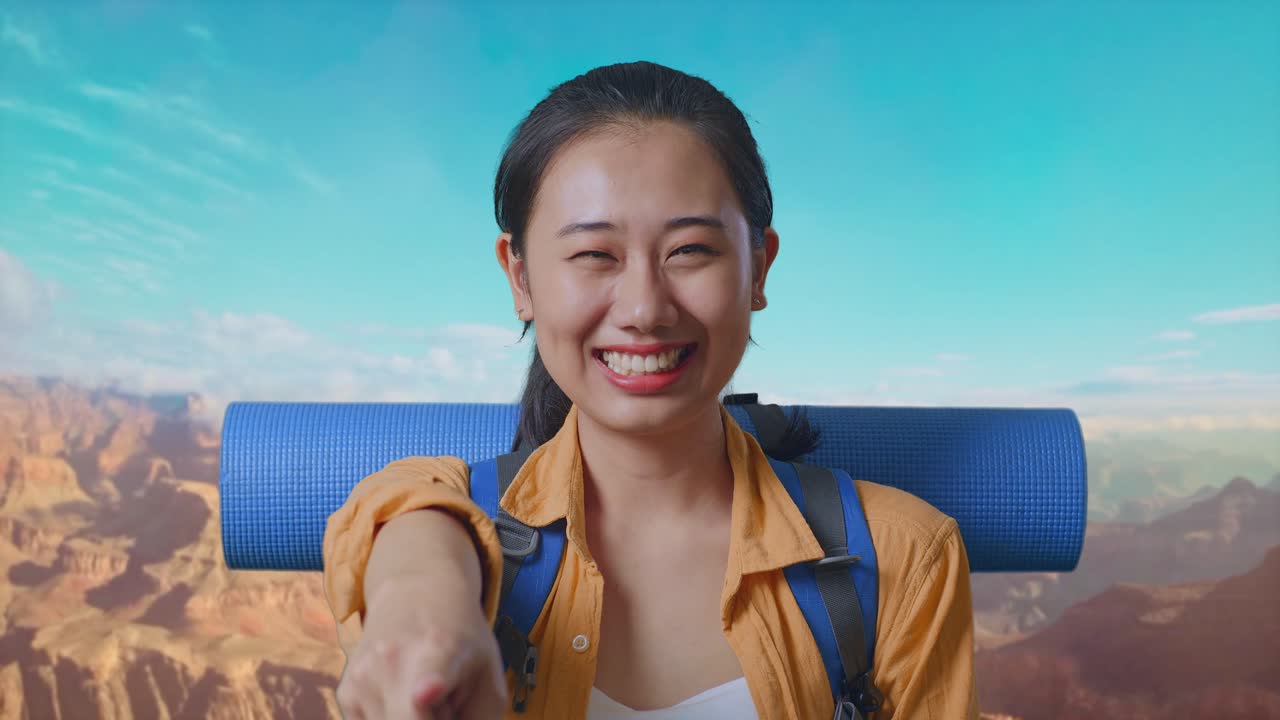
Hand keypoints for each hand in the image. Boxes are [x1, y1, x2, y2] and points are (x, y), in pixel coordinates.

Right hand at [336, 578, 506, 719]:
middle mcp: (391, 664)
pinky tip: (407, 700)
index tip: (426, 692)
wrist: (415, 593)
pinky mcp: (345, 696)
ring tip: (429, 702)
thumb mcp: (489, 680)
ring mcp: (361, 681)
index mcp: (439, 651)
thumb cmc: (462, 642)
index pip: (430, 675)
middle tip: (444, 705)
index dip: (429, 686)